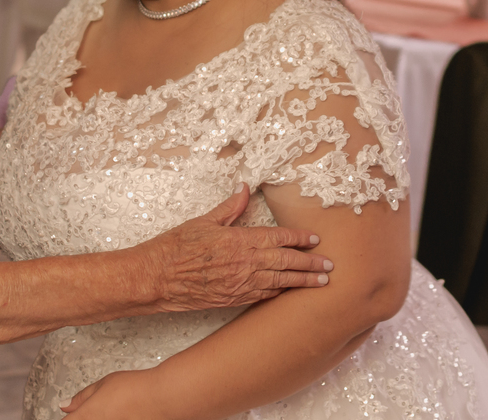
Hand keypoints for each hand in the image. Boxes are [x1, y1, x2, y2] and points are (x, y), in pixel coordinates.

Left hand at [60, 370, 154, 418]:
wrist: (162, 398)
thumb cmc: (136, 389)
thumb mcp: (103, 384)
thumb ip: (82, 397)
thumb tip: (66, 406)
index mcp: (87, 416)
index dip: (69, 417)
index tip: (72, 414)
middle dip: (86, 417)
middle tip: (103, 409)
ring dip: (103, 417)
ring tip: (117, 410)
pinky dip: (116, 419)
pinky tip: (124, 415)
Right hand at [135, 184, 331, 312]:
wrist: (157, 278)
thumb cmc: (177, 246)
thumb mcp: (204, 220)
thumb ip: (229, 206)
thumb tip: (243, 187)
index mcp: (240, 240)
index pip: (280, 238)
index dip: (300, 239)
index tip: (316, 240)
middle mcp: (246, 263)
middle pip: (287, 262)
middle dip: (310, 263)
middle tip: (330, 265)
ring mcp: (241, 284)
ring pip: (280, 282)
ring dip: (302, 282)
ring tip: (321, 282)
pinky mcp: (233, 299)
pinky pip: (263, 296)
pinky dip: (280, 293)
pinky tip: (289, 292)